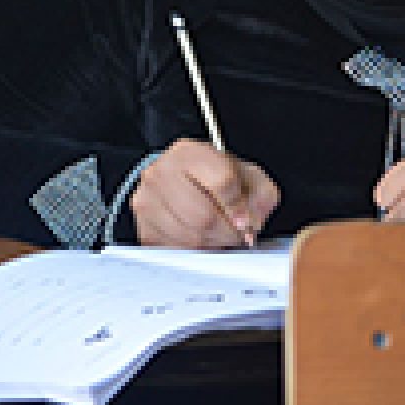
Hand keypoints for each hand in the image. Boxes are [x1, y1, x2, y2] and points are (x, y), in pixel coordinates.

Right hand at [131, 139, 280, 248]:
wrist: (184, 184)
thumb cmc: (217, 181)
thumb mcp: (248, 178)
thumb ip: (260, 197)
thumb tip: (250, 222)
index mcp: (190, 153)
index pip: (222, 182)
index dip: (240, 208)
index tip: (247, 221)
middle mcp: (161, 172)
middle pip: (203, 215)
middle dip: (228, 232)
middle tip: (237, 235)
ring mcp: (147, 200)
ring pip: (190, 236)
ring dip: (213, 244)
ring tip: (220, 237)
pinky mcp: (143, 227)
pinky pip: (175, 250)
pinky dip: (195, 252)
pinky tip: (202, 242)